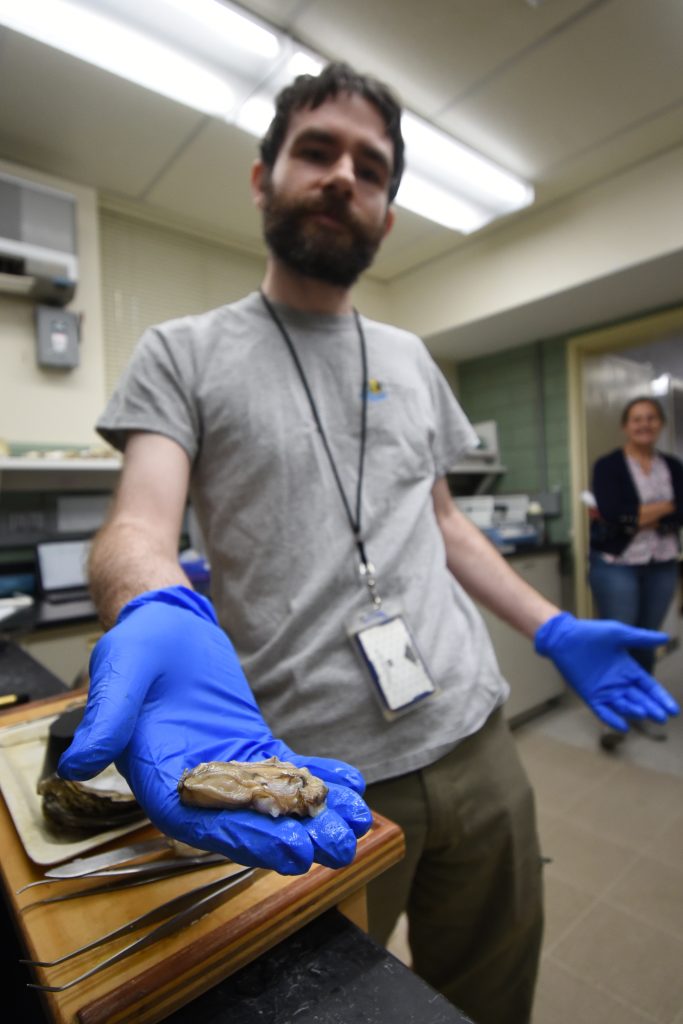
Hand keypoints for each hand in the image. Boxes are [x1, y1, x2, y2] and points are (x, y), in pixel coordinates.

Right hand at [58, 587, 372, 873]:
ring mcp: (226, 766)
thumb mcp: (118, 672)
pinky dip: (318, 778)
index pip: (203, 823)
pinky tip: (353, 786)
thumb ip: (106, 718)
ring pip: (273, 801)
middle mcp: (194, 782)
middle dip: (295, 836)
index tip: (291, 853)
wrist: (164, 624)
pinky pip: (287, 768)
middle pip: (247, 821)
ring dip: (315, 814)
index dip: (246, 841)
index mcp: (158, 776)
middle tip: (340, 846)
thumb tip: (80, 761)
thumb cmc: (135, 647)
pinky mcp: (249, 746)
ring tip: (359, 822)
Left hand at [535, 612, 679, 730]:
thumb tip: (666, 637)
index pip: (649, 687)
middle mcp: (618, 683)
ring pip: (624, 705)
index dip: (661, 698)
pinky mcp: (590, 695)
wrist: (565, 636)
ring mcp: (604, 690)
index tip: (674, 710)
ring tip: (645, 714)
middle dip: (652, 708)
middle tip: (663, 717)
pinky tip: (623, 726)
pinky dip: (612, 718)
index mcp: (628, 670)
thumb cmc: (591, 633)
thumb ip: (641, 638)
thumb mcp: (619, 634)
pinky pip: (603, 710)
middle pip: (639, 699)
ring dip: (634, 711)